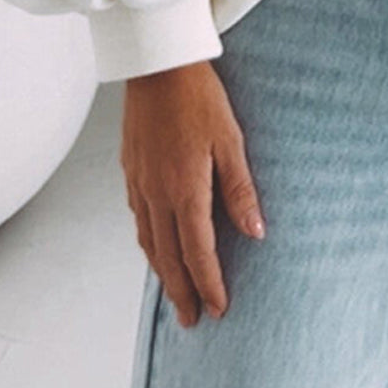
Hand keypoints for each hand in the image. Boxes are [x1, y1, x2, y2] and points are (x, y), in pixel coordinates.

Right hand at [120, 60, 265, 327]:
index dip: (209, 284)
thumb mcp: (230, 140)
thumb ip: (240, 190)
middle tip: (192, 321)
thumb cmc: (199, 98)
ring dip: (163, 273)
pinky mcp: (131, 171)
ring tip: (174, 295)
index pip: (198, 252)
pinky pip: (138, 220)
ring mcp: (139, 183)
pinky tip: (155, 247)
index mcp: (184, 189)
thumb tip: (256, 232)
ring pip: (149, 242)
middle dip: (182, 292)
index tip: (219, 309)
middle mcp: (157, 193)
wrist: (158, 66)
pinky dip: (148, 244)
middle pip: (168, 257)